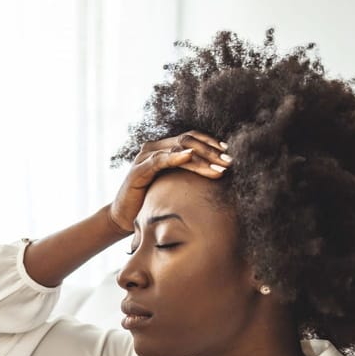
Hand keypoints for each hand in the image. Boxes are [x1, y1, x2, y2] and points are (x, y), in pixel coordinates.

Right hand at [108, 131, 230, 233]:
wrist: (123, 218)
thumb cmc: (151, 203)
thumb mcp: (174, 185)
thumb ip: (189, 175)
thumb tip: (220, 175)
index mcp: (163, 148)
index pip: (191, 137)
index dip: (211, 143)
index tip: (230, 153)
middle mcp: (153, 148)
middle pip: (188, 140)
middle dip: (211, 151)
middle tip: (230, 162)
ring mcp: (144, 157)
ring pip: (178, 149)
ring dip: (202, 158)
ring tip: (219, 167)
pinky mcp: (138, 170)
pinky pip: (160, 160)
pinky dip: (176, 158)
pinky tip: (190, 157)